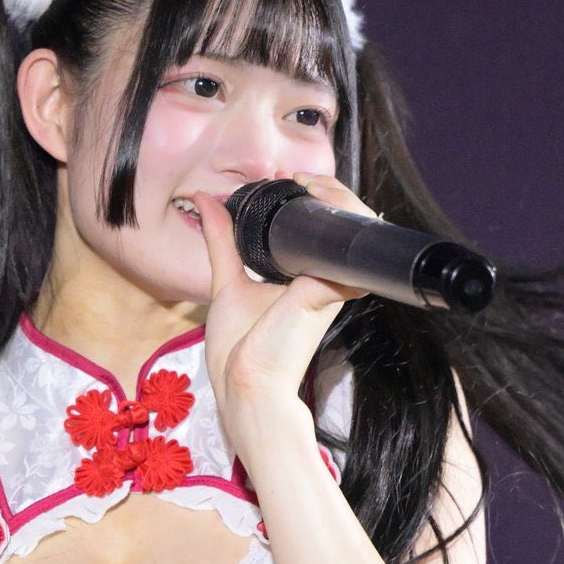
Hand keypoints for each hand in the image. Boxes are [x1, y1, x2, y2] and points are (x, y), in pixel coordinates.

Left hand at [193, 171, 376, 451]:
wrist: (245, 385)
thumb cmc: (241, 350)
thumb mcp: (227, 283)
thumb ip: (222, 242)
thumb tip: (208, 203)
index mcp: (306, 279)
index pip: (324, 231)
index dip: (315, 198)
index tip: (286, 179)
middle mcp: (325, 279)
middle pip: (346, 224)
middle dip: (331, 190)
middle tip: (298, 177)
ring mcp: (331, 284)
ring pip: (355, 227)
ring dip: (339, 196)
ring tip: (307, 182)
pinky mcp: (326, 289)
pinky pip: (345, 247)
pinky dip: (338, 215)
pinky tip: (314, 196)